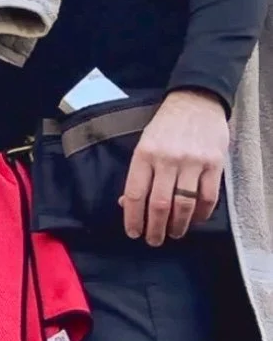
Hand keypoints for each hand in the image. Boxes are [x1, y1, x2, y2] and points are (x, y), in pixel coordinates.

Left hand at [120, 89, 228, 244]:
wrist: (196, 101)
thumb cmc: (166, 126)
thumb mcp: (144, 143)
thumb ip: (138, 173)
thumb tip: (126, 204)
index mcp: (145, 153)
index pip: (135, 193)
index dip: (133, 218)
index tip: (133, 232)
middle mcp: (167, 158)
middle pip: (160, 204)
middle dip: (155, 228)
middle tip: (154, 240)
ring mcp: (192, 161)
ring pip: (184, 205)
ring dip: (178, 225)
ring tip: (174, 233)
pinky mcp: (214, 164)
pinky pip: (208, 197)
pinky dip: (202, 214)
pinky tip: (196, 220)